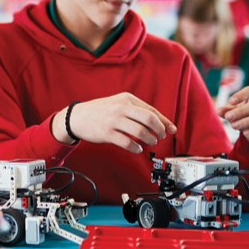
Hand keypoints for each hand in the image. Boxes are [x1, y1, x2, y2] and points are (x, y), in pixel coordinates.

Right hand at [54, 93, 176, 152]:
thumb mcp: (117, 104)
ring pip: (140, 131)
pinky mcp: (107, 133)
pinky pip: (127, 142)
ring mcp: (113, 120)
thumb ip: (136, 110)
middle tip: (160, 137)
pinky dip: (136, 147)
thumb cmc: (99, 112)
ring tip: (150, 143)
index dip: (164, 122)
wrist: (76, 117)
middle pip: (149, 120)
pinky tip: (137, 148)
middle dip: (159, 131)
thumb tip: (159, 122)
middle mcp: (121, 108)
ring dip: (149, 139)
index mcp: (126, 99)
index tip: (171, 130)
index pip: (151, 111)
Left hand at [219, 86, 248, 140]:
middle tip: (228, 117)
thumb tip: (218, 111)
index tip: (230, 102)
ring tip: (234, 126)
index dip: (241, 95)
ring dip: (245, 122)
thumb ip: (228, 110)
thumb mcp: (238, 110)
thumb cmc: (245, 114)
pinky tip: (245, 133)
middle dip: (240, 111)